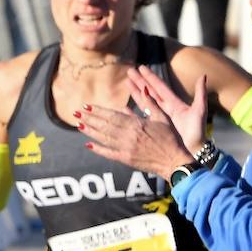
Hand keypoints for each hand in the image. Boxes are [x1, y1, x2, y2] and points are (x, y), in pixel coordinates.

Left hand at [75, 84, 194, 179]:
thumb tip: (144, 89)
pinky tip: (88, 145)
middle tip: (76, 113)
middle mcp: (129, 135)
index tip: (87, 106)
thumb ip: (151, 104)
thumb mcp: (163, 118)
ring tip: (78, 125)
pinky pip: (109, 153)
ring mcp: (126, 148)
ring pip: (103, 138)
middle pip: (105, 125)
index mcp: (137, 124)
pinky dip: (98, 149)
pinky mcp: (126, 159)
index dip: (98, 111)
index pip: (113, 116)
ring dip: (90, 131)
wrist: (174, 161)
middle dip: (89, 119)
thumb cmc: (171, 138)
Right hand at [129, 66, 206, 153]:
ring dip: (135, 92)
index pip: (159, 87)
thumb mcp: (199, 111)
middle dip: (139, 81)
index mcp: (174, 103)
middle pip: (149, 91)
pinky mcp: (155, 127)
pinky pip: (141, 117)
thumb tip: (203, 75)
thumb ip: (200, 93)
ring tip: (126, 83)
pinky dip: (132, 112)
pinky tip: (124, 108)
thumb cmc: (198, 132)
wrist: (194, 150)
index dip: (150, 77)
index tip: (141, 67)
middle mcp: (165, 108)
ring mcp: (159, 117)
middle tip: (129, 71)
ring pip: (144, 102)